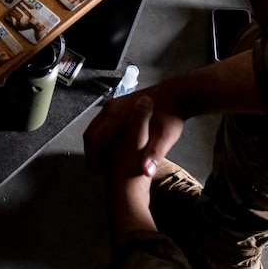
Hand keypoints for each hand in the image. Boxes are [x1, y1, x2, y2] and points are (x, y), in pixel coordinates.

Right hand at [100, 95, 160, 239]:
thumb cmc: (171, 116)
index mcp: (118, 115)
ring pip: (94, 128)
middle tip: (97, 172)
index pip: (95, 139)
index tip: (96, 174)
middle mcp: (110, 108)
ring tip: (103, 163)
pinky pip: (100, 124)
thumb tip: (146, 173)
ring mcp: (111, 105)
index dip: (93, 158)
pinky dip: (100, 138)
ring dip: (95, 146)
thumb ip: (154, 154)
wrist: (177, 94)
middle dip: (91, 154)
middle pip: (90, 134)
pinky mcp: (115, 105)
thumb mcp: (165, 137)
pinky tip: (110, 150)